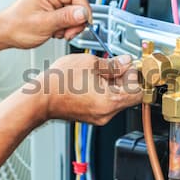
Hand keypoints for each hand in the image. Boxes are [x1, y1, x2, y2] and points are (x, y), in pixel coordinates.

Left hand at [0, 0, 91, 48]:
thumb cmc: (16, 27)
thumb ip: (65, 17)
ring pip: (73, 12)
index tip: (84, 23)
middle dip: (76, 21)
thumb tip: (83, 13)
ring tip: (58, 33)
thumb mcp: (43, 24)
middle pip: (76, 4)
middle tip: (69, 33)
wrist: (4, 33)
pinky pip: (67, 17)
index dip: (84, 10)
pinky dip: (65, 27)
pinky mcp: (52, 10)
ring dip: (70, 26)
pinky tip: (55, 32)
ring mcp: (51, 2)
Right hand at [26, 54, 142, 125]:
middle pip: (129, 96)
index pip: (139, 92)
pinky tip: (92, 81)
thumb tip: (126, 62)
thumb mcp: (91, 63)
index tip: (128, 66)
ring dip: (113, 84)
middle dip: (124, 79)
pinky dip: (104, 92)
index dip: (135, 76)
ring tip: (98, 73)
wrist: (40, 97)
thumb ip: (114, 64)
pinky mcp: (91, 117)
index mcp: (111, 101)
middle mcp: (107, 113)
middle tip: (113, 66)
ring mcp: (99, 117)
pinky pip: (106, 103)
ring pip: (117, 99)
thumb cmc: (60, 82)